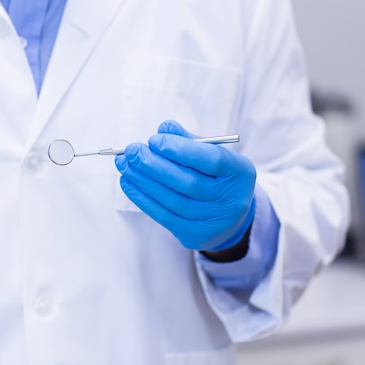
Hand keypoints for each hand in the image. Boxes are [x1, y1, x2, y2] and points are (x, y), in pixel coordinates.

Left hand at [115, 120, 255, 250]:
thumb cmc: (216, 176)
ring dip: (142, 180)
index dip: (180, 149)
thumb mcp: (212, 154)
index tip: (154, 140)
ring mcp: (212, 221)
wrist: (229, 215)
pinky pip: (163, 216)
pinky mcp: (195, 235)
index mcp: (239, 173)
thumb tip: (164, 129)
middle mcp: (230, 200)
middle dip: (154, 165)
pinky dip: (142, 198)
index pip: (212, 160)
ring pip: (172, 200)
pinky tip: (128, 182)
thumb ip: (189, 140)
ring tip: (124, 164)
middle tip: (131, 151)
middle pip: (188, 183)